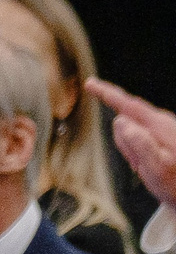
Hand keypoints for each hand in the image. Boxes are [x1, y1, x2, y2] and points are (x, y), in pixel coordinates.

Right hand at [92, 78, 175, 207]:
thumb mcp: (155, 168)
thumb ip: (137, 143)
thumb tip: (120, 120)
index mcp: (159, 127)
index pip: (128, 104)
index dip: (107, 94)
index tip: (91, 84)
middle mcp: (162, 123)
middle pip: (127, 122)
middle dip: (125, 143)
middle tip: (138, 165)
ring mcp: (163, 129)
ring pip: (131, 134)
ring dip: (133, 152)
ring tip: (147, 169)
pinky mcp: (161, 137)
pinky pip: (138, 142)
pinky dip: (138, 155)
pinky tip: (150, 168)